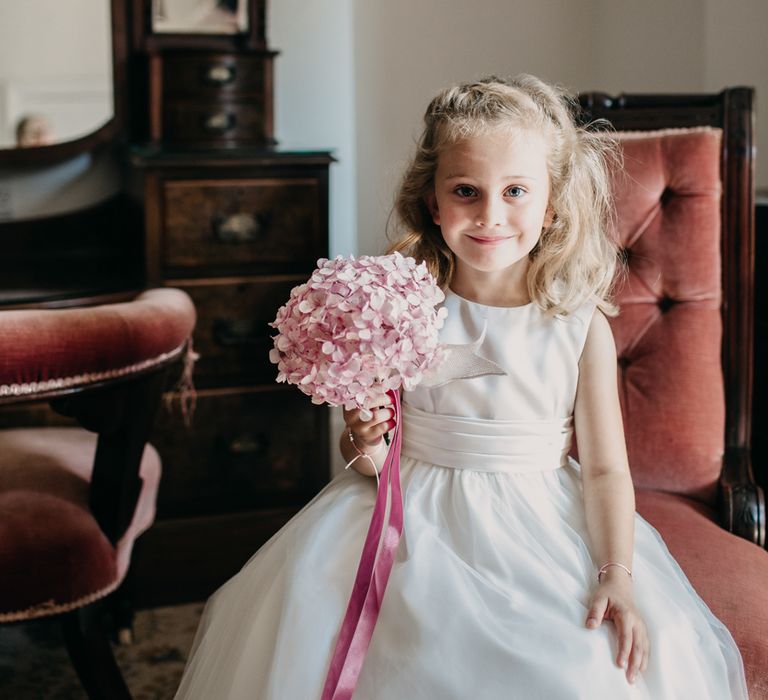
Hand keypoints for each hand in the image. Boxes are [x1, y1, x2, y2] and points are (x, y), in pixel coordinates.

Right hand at [343, 391, 394, 448]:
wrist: (364, 436)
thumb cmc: (367, 414)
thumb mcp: (367, 402)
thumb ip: (374, 392)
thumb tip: (386, 383)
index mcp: (349, 402)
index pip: (361, 391)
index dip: (375, 388)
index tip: (385, 387)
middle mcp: (350, 414)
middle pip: (368, 402)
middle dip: (383, 399)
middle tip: (391, 399)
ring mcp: (358, 426)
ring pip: (376, 416)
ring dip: (388, 412)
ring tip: (390, 412)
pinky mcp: (367, 436)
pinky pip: (382, 427)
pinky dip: (390, 423)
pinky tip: (391, 421)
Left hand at [585, 569, 648, 683]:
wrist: (619, 584)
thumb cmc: (607, 592)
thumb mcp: (598, 599)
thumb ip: (594, 612)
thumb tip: (590, 626)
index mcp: (626, 615)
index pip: (626, 637)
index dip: (624, 651)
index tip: (620, 665)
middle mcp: (637, 622)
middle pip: (638, 646)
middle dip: (634, 663)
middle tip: (629, 679)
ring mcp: (641, 626)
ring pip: (644, 647)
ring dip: (641, 663)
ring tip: (635, 678)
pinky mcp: (642, 628)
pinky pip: (646, 645)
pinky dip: (645, 658)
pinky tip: (641, 668)